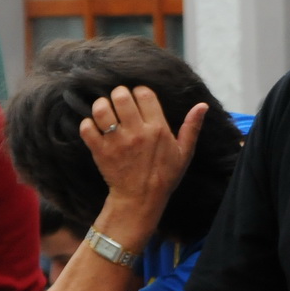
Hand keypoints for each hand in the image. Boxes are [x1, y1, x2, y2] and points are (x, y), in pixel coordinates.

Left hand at [81, 86, 204, 226]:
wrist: (141, 199)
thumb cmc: (164, 175)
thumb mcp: (185, 152)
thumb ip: (192, 127)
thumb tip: (202, 105)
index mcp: (158, 128)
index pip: (145, 94)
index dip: (140, 91)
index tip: (138, 98)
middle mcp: (137, 132)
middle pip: (121, 96)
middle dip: (119, 94)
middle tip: (120, 102)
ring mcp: (117, 141)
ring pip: (101, 109)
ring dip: (102, 106)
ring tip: (105, 111)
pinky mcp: (100, 151)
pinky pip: (87, 128)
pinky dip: (87, 124)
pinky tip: (94, 127)